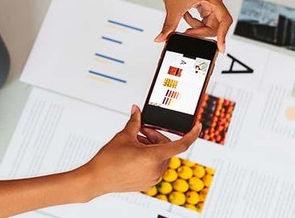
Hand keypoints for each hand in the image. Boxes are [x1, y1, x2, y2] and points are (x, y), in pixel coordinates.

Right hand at [81, 105, 201, 195]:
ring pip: (161, 158)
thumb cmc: (108, 160)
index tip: (197, 126)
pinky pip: (154, 167)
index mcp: (153, 157)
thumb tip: (137, 110)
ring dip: (152, 148)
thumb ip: (135, 122)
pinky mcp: (147, 183)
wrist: (96, 179)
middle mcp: (156, 170)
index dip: (191, 134)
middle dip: (155, 137)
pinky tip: (134, 154)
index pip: (180, 145)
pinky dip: (149, 158)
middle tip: (141, 131)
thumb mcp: (123, 136)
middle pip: (166, 148)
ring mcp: (152, 179)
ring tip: (135, 143)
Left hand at [155, 0, 232, 52]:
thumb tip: (162, 39)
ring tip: (182, 21)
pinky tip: (184, 15)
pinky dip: (192, 22)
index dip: (223, 36)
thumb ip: (169, 27)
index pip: (225, 21)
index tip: (220, 48)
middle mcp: (213, 2)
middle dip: (201, 32)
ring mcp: (208, 4)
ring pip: (207, 24)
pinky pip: (201, 20)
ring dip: (195, 27)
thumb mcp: (173, 8)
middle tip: (187, 35)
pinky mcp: (201, 5)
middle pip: (214, 26)